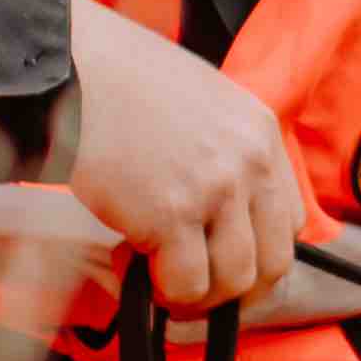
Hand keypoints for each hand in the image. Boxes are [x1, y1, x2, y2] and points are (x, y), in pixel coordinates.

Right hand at [54, 0, 302, 309]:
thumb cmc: (118, 81)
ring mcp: (215, 190)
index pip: (290, 221)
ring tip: (151, 272)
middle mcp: (249, 162)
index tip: (220, 260)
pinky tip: (125, 260)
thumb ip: (221, 153)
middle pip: (273, 263)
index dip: (255, 253)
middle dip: (233, 292)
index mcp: (260, 132)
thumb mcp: (199, 103)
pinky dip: (156, 291)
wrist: (69, 66)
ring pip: (232, 283)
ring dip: (193, 294)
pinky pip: (184, 285)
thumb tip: (215, 220)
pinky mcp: (171, 215)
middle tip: (191, 289)